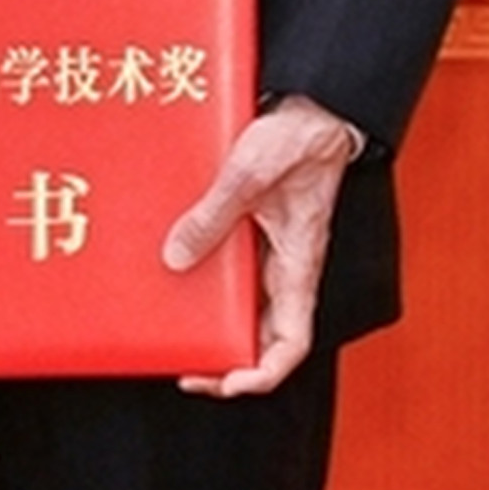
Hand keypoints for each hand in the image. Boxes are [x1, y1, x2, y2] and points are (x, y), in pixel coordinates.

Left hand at [166, 95, 358, 396]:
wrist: (312, 108)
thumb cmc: (299, 139)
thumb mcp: (251, 174)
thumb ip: (214, 216)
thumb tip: (177, 258)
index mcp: (299, 265)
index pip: (293, 342)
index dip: (263, 372)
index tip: (228, 381)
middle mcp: (285, 268)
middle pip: (262, 337)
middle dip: (226, 360)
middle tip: (186, 367)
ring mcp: (269, 254)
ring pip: (244, 310)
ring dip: (214, 327)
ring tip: (176, 333)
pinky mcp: (253, 234)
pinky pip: (230, 274)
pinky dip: (206, 284)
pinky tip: (176, 275)